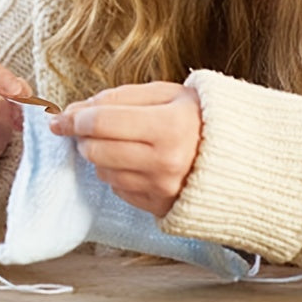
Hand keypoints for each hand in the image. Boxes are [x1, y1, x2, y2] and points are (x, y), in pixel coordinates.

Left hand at [48, 81, 201, 216]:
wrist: (242, 156)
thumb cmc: (199, 118)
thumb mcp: (164, 93)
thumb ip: (117, 98)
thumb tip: (74, 110)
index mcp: (168, 127)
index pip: (100, 123)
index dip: (73, 118)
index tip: (58, 117)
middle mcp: (166, 163)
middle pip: (96, 151)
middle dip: (84, 137)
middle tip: (91, 126)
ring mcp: (164, 189)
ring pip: (103, 173)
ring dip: (101, 156)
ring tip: (122, 142)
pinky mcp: (162, 208)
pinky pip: (120, 190)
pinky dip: (118, 174)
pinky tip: (135, 161)